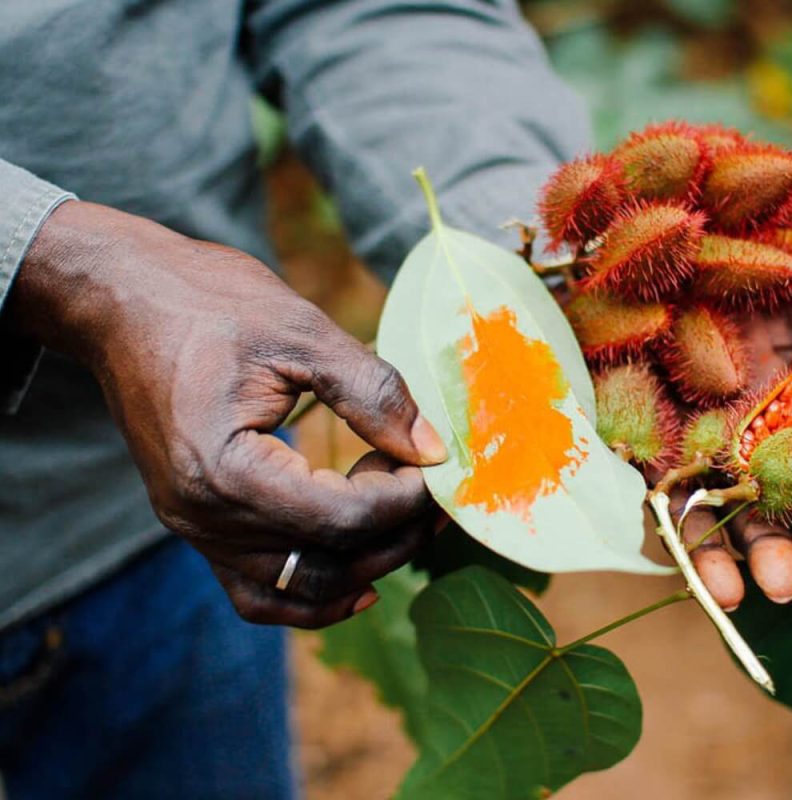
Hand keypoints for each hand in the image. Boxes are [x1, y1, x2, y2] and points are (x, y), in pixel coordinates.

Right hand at [11, 201, 447, 627]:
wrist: (122, 300)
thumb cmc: (207, 302)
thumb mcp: (301, 333)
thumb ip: (372, 394)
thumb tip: (433, 449)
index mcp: (224, 469)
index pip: (342, 519)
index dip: (404, 500)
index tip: (436, 465)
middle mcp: (203, 516)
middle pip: (326, 562)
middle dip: (397, 534)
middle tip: (437, 490)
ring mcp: (195, 527)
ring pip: (298, 587)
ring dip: (365, 564)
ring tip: (408, 521)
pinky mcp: (198, 522)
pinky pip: (259, 588)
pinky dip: (312, 593)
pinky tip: (360, 580)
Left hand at [675, 294, 791, 609]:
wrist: (653, 284)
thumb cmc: (731, 292)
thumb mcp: (791, 304)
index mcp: (787, 430)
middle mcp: (741, 457)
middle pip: (763, 518)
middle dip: (778, 555)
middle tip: (786, 585)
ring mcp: (692, 462)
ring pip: (709, 523)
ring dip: (722, 563)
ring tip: (735, 597)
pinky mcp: (642, 458)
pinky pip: (655, 501)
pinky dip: (667, 529)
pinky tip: (676, 557)